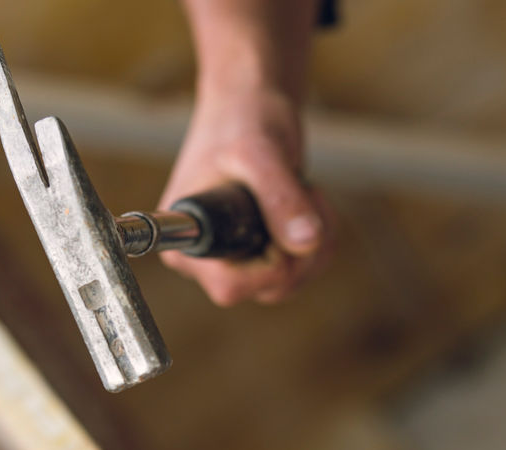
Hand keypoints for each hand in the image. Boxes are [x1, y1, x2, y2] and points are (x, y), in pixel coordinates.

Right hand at [159, 87, 332, 305]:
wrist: (249, 105)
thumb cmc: (243, 119)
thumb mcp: (261, 152)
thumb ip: (281, 196)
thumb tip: (307, 243)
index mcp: (188, 240)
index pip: (229, 287)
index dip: (269, 266)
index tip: (280, 223)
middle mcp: (205, 259)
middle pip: (268, 288)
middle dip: (301, 246)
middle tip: (303, 194)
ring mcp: (233, 259)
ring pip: (290, 281)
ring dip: (315, 241)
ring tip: (304, 191)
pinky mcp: (257, 255)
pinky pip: (300, 270)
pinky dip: (318, 241)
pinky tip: (307, 202)